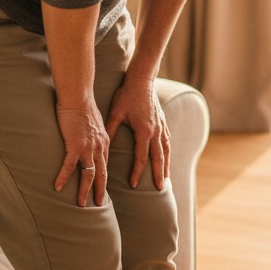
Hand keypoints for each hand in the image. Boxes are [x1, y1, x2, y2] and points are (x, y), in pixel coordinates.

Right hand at [54, 101, 109, 206]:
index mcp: (104, 142)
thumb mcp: (95, 124)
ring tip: (82, 204)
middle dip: (100, 190)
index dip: (103, 179)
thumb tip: (90, 143)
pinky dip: (64, 177)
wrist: (78, 97)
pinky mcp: (74, 144)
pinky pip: (69, 165)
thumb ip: (95, 136)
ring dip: (85, 190)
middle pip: (102, 174)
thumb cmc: (83, 108)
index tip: (102, 190)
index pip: (105, 165)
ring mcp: (88, 147)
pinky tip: (58, 187)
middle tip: (98, 205)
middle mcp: (99, 147)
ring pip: (89, 173)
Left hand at [105, 75, 171, 192]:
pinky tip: (167, 158)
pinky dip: (168, 152)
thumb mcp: (115, 113)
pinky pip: (168, 141)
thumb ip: (110, 130)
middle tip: (161, 189)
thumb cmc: (126, 96)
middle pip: (159, 157)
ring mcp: (162, 126)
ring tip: (166, 178)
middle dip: (159, 174)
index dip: (138, 172)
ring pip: (167, 150)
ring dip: (167, 165)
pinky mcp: (163, 122)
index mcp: (144, 131)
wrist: (142, 80)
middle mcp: (156, 131)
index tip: (134, 184)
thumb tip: (102, 146)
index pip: (142, 157)